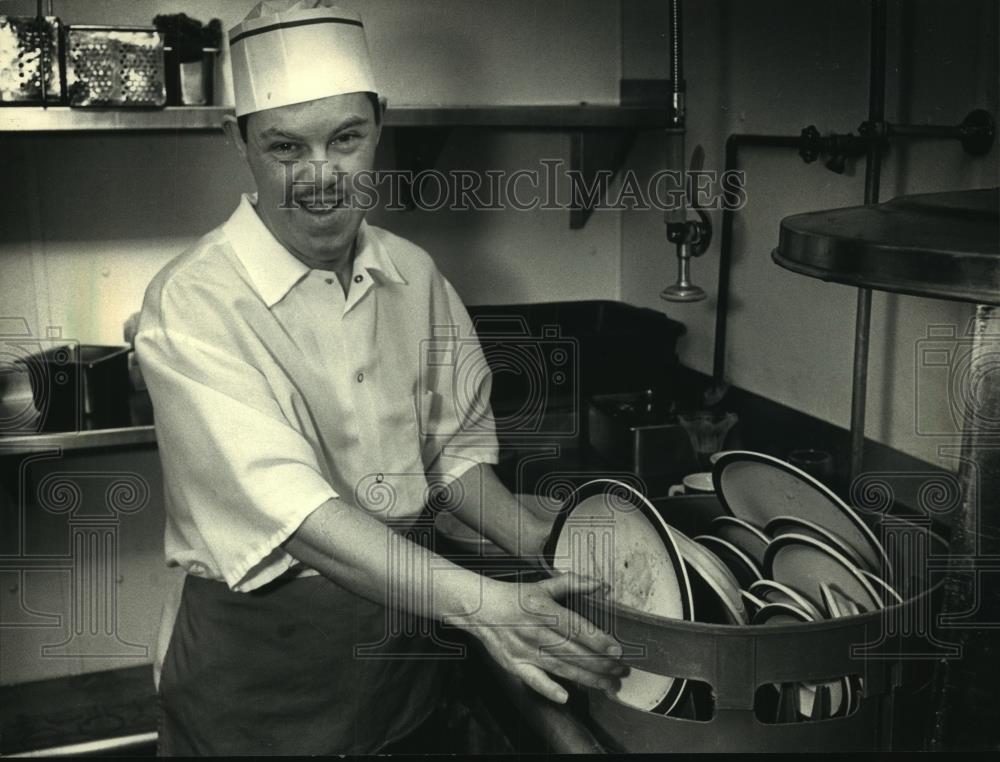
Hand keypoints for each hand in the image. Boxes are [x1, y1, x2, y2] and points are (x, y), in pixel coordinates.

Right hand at [454, 572, 626, 703]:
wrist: (479, 608)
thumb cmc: (515, 596)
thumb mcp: (543, 585)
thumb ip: (572, 583)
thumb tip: (601, 584)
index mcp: (543, 609)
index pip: (575, 627)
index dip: (597, 639)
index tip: (617, 650)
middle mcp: (534, 631)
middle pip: (572, 651)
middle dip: (600, 664)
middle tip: (621, 672)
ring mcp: (524, 650)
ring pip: (560, 667)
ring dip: (587, 678)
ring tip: (609, 685)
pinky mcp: (514, 665)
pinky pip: (533, 679)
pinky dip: (548, 689)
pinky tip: (566, 697)